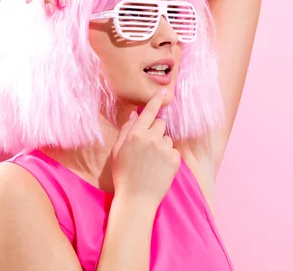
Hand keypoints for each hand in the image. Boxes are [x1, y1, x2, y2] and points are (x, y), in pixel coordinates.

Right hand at [111, 89, 180, 209]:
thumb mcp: (117, 151)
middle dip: (156, 131)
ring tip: (152, 162)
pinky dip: (168, 157)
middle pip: (161, 124)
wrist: (136, 199)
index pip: (149, 111)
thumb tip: (135, 115)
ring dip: (162, 145)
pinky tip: (159, 168)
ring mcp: (164, 149)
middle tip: (147, 147)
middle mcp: (151, 138)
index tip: (163, 92)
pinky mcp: (175, 159)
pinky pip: (173, 151)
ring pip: (167, 138)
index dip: (156, 100)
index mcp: (135, 134)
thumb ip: (126, 130)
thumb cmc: (123, 175)